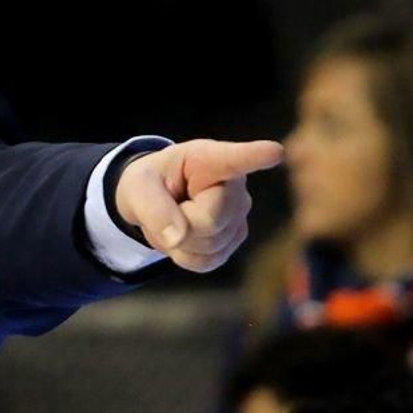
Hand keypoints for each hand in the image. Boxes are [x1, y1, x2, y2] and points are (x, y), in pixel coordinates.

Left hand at [113, 139, 282, 272]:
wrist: (156, 200)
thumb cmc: (151, 183)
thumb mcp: (138, 188)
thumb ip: (153, 209)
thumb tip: (177, 239)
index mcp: (210, 160)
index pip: (236, 159)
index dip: (255, 156)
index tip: (275, 151)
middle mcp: (235, 186)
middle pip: (209, 222)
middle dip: (179, 222)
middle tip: (168, 205)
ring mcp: (240, 215)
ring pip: (208, 246)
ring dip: (179, 241)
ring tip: (176, 216)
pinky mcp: (235, 239)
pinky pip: (206, 261)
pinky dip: (185, 256)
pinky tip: (184, 234)